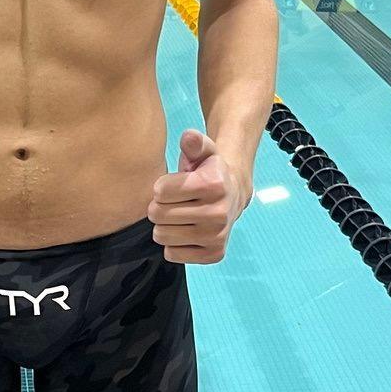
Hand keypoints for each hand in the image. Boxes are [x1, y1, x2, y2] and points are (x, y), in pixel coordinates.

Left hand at [148, 128, 250, 263]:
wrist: (233, 194)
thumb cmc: (208, 171)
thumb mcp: (203, 151)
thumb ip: (193, 142)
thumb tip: (189, 137)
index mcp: (213, 184)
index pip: (160, 191)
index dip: (161, 187)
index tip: (174, 185)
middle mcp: (218, 213)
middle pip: (157, 214)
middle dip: (160, 206)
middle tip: (175, 202)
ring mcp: (217, 236)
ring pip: (162, 236)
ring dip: (164, 225)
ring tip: (179, 215)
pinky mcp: (213, 254)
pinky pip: (172, 254)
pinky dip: (173, 244)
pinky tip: (186, 231)